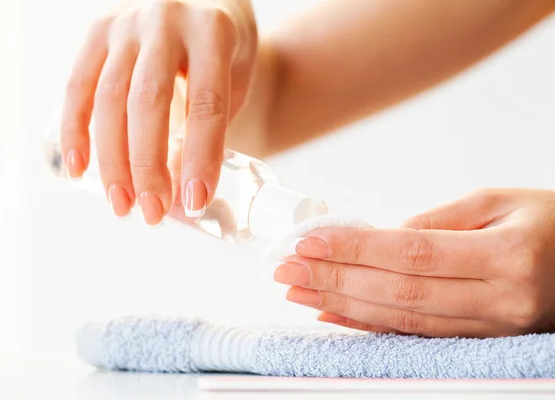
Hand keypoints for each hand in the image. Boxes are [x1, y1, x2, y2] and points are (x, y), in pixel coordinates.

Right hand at [60, 0, 256, 223]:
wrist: (202, 0)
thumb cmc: (224, 52)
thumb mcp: (235, 80)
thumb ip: (209, 127)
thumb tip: (179, 196)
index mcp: (213, 31)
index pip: (206, 102)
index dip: (200, 155)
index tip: (195, 200)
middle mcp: (166, 20)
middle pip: (149, 102)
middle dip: (147, 164)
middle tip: (152, 212)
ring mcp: (126, 23)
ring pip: (109, 98)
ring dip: (112, 159)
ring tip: (122, 205)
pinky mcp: (98, 32)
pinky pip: (78, 85)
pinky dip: (75, 130)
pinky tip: (79, 170)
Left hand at [274, 188, 554, 337]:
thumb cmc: (549, 222)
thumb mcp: (498, 201)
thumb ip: (437, 221)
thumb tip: (378, 238)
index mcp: (506, 256)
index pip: (411, 254)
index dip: (354, 250)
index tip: (309, 243)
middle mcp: (499, 299)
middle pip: (398, 291)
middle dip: (334, 280)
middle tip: (287, 270)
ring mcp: (491, 327)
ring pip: (403, 319)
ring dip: (343, 305)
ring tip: (299, 292)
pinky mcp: (481, 339)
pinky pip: (416, 335)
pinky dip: (371, 325)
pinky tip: (334, 314)